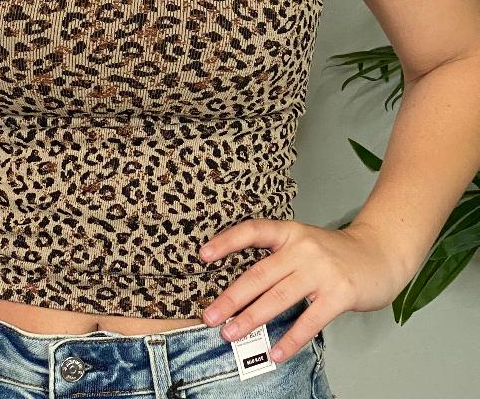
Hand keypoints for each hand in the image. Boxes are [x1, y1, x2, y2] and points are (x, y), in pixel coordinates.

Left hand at [198, 218, 407, 362]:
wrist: (380, 253)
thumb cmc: (335, 254)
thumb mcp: (304, 244)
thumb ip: (278, 260)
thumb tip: (243, 291)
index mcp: (290, 233)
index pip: (253, 231)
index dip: (227, 242)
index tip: (203, 255)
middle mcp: (302, 248)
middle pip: (259, 274)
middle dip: (231, 297)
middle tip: (210, 315)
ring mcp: (321, 270)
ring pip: (278, 298)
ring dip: (252, 318)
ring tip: (232, 333)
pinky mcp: (339, 294)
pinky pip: (309, 320)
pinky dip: (290, 339)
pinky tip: (275, 352)